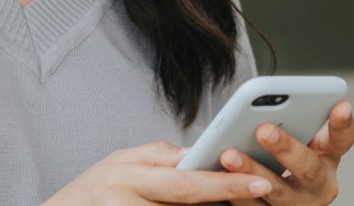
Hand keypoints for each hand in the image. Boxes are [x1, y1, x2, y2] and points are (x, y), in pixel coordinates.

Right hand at [42, 140, 277, 204]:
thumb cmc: (91, 190)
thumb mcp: (118, 162)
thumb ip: (158, 156)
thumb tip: (197, 153)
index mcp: (127, 176)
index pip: (183, 180)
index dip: (223, 181)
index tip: (257, 179)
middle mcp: (127, 202)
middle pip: (186, 203)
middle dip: (226, 195)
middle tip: (263, 189)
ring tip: (242, 203)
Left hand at [218, 99, 353, 204]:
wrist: (276, 196)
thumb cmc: (281, 156)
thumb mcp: (295, 138)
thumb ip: (289, 121)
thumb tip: (264, 98)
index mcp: (327, 158)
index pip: (342, 140)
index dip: (343, 124)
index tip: (342, 105)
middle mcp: (318, 185)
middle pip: (307, 167)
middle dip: (285, 148)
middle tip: (263, 129)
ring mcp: (298, 205)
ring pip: (277, 192)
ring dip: (252, 172)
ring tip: (229, 155)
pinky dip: (237, 194)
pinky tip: (219, 177)